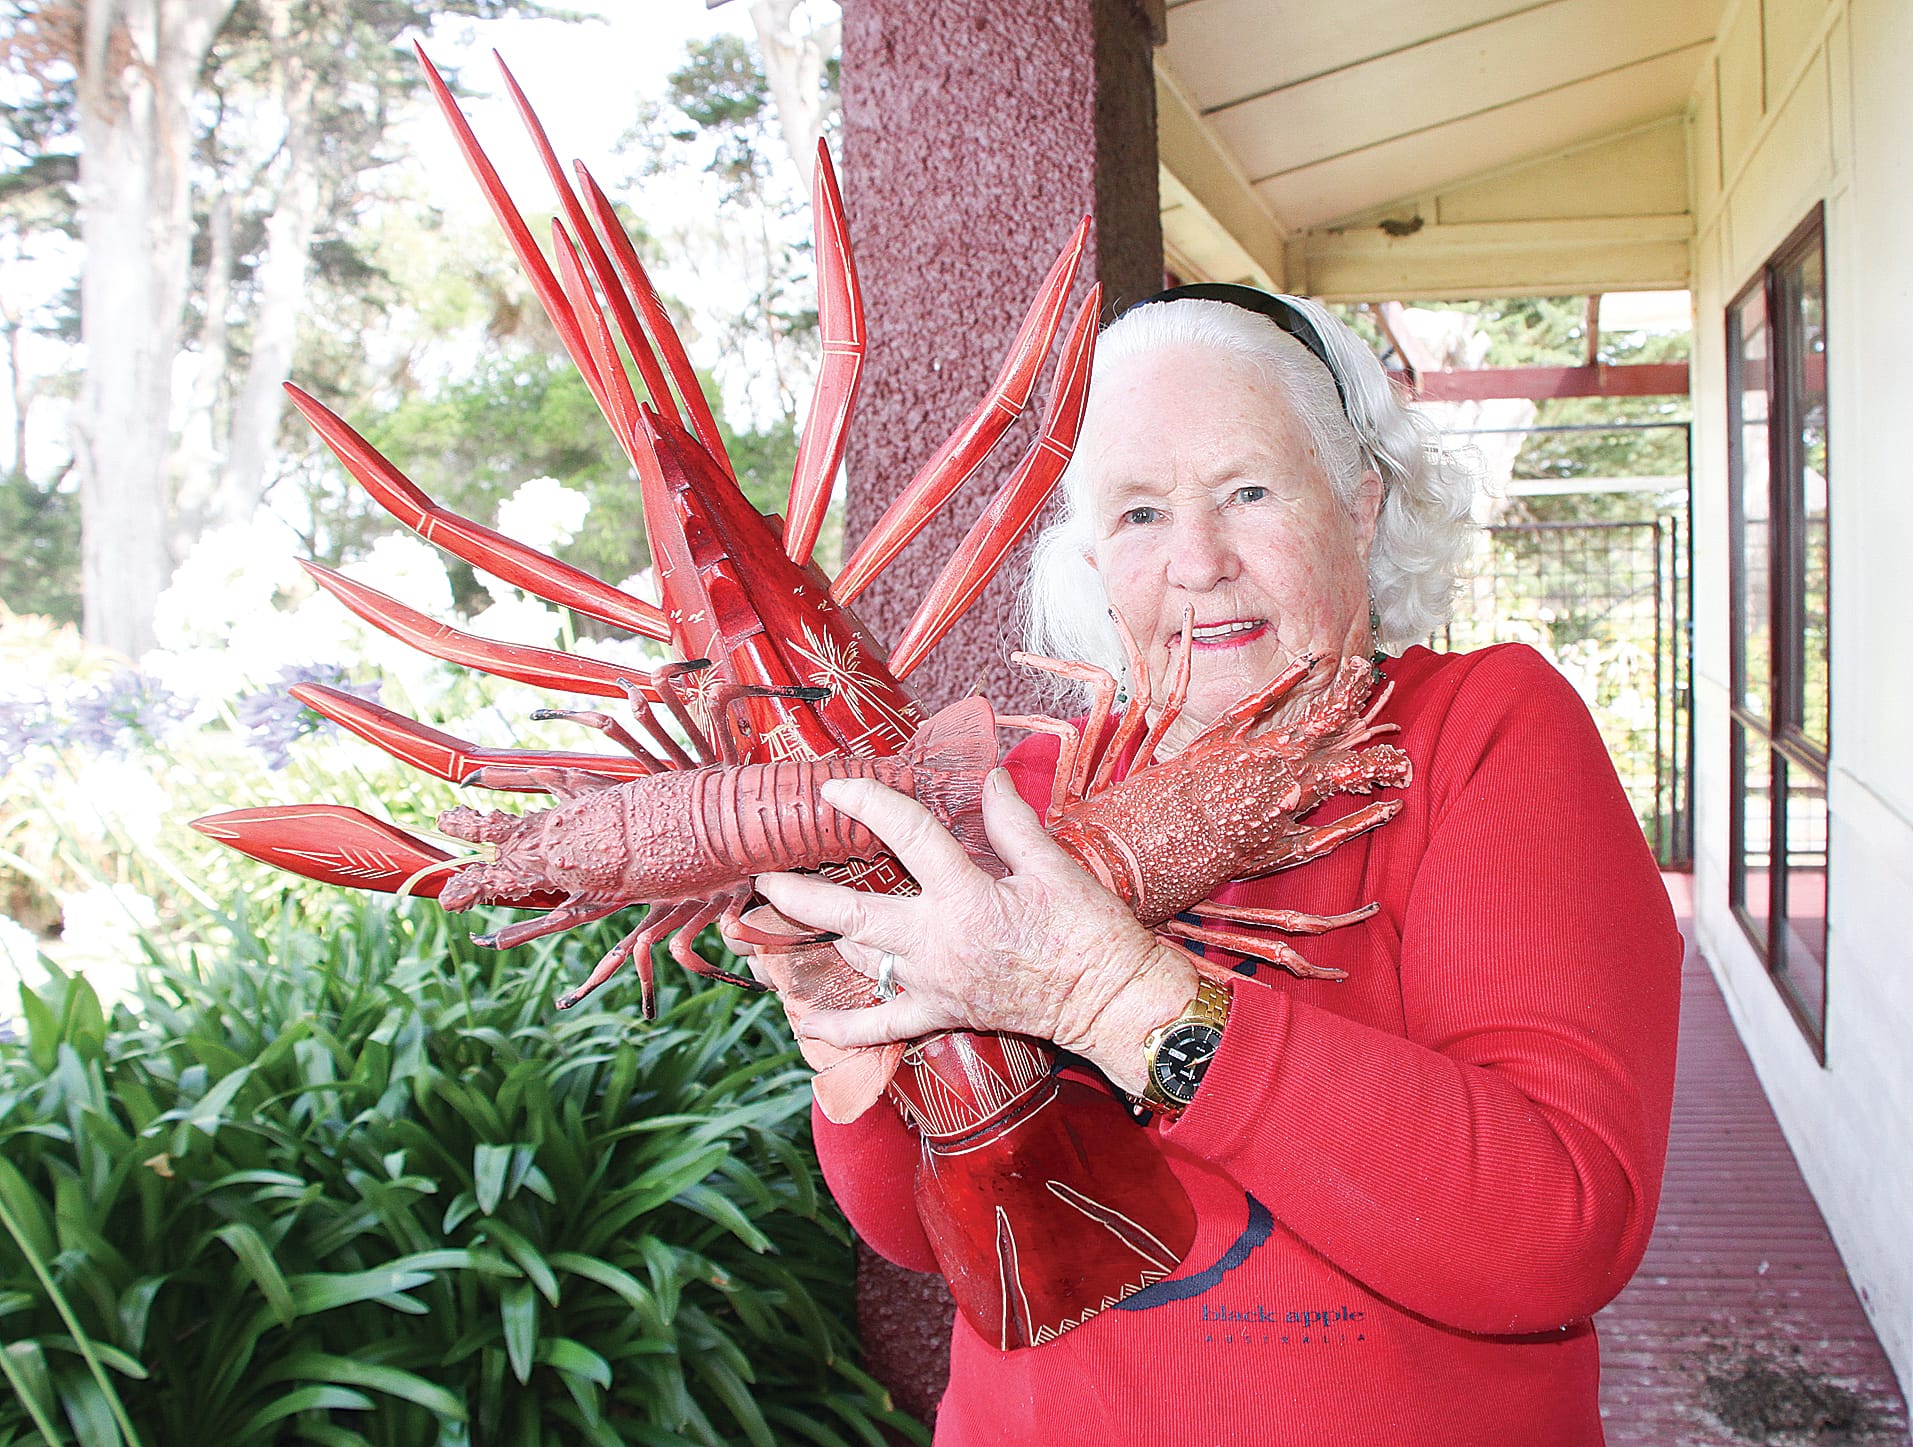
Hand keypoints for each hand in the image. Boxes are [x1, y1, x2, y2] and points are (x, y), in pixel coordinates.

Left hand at [752, 768, 1198, 1092]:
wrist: (1110, 1002)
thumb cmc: (1090, 933)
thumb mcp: (1055, 867)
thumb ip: (1012, 822)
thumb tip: (988, 776)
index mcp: (967, 898)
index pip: (906, 836)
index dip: (868, 804)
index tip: (835, 787)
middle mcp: (938, 943)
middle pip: (851, 914)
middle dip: (799, 892)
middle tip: (761, 872)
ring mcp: (934, 984)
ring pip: (859, 961)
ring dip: (820, 940)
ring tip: (780, 918)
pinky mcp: (941, 1013)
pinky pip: (883, 1026)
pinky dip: (844, 1029)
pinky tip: (808, 1025)